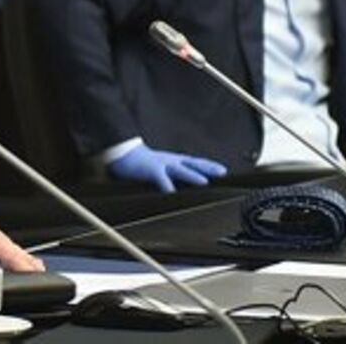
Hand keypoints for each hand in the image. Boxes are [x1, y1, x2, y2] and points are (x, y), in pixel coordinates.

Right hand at [108, 144, 227, 192]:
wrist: (122, 153)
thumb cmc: (140, 163)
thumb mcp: (159, 169)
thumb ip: (170, 177)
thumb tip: (179, 188)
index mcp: (173, 161)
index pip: (194, 163)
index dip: (209, 166)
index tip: (223, 170)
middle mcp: (170, 161)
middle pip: (193, 164)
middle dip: (208, 168)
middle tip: (223, 172)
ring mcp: (161, 165)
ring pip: (180, 170)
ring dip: (192, 176)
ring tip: (204, 182)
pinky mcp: (151, 170)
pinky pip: (160, 179)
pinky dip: (167, 186)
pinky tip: (172, 193)